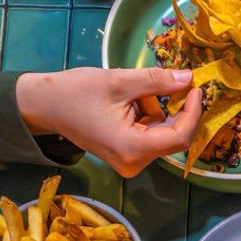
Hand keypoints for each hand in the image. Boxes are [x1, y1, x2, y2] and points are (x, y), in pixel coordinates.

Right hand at [16, 67, 202, 176]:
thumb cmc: (76, 92)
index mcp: (132, 148)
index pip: (180, 137)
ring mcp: (130, 162)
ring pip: (161, 132)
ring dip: (152, 109)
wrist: (45, 105)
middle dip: (167, 107)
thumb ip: (157, 80)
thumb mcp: (119, 80)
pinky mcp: (127, 156)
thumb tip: (189, 78)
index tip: (196, 88)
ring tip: (124, 95)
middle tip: (153, 84)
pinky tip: (123, 105)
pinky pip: (149, 134)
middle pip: (172, 135)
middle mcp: (134, 163)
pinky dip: (145, 115)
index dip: (193, 112)